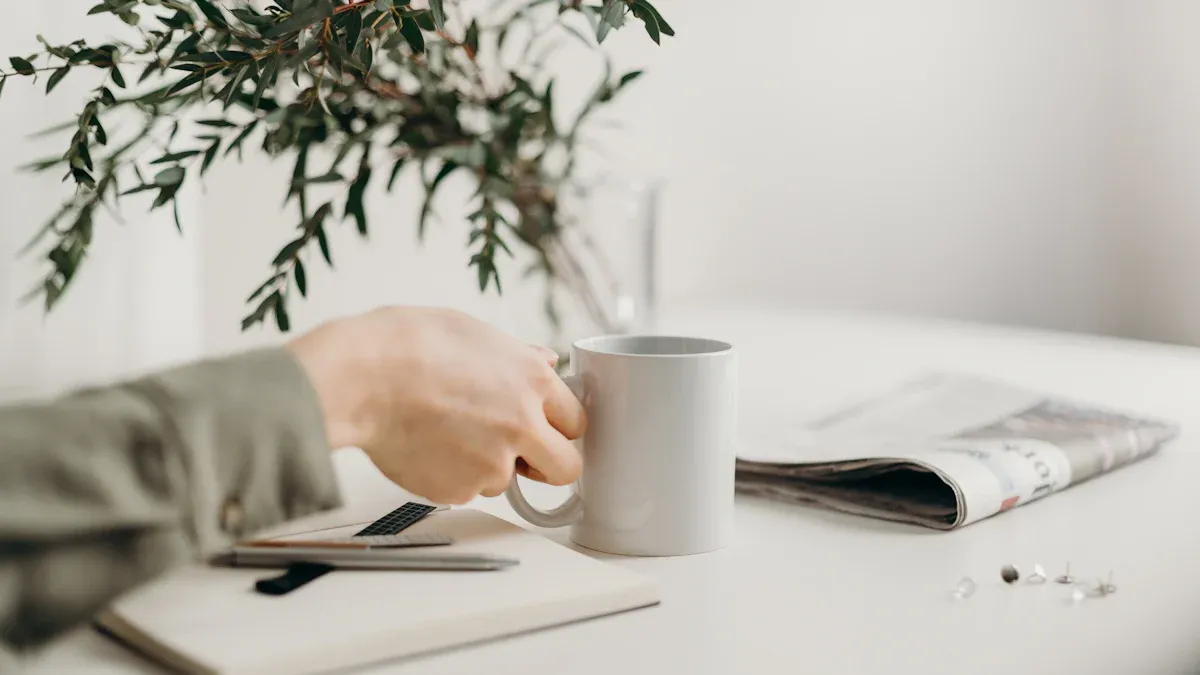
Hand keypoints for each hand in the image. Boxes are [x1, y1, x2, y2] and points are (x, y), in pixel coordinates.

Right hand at [286, 306, 584, 503]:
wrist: (360, 378)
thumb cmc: (407, 345)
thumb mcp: (473, 332)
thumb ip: (517, 355)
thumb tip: (544, 361)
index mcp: (532, 381)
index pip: (576, 420)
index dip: (558, 425)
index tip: (547, 429)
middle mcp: (522, 425)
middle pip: (566, 467)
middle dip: (548, 465)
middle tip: (523, 456)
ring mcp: (493, 463)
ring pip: (507, 480)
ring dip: (488, 467)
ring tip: (448, 433)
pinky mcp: (459, 490)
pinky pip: (466, 490)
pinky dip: (451, 476)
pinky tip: (428, 446)